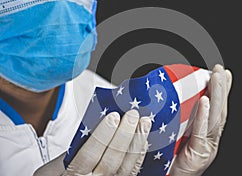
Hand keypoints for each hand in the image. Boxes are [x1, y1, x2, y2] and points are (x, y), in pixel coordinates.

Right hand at [34, 110, 151, 175]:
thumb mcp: (53, 167)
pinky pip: (132, 172)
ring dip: (137, 142)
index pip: (89, 154)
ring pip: (126, 167)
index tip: (113, 116)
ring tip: (144, 123)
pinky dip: (139, 155)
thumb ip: (71, 150)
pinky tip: (144, 141)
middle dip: (125, 135)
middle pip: (112, 160)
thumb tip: (93, 127)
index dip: (103, 134)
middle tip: (133, 115)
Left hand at [169, 64, 232, 175]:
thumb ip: (179, 119)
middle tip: (221, 70)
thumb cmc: (170, 159)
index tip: (223, 73)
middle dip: (221, 88)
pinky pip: (202, 132)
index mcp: (206, 133)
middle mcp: (210, 139)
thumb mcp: (176, 135)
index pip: (215, 108)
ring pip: (215, 118)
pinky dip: (204, 116)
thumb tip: (169, 98)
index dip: (221, 91)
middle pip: (219, 110)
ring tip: (216, 78)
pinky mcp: (199, 154)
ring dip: (216, 96)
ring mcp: (207, 146)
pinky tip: (205, 101)